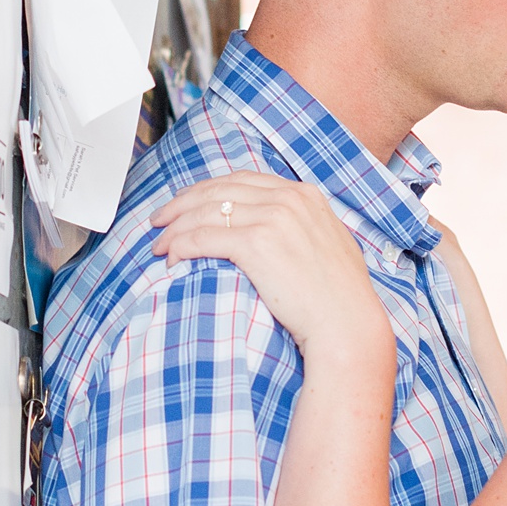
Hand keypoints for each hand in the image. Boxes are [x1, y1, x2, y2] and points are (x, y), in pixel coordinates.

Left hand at [150, 171, 390, 363]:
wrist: (347, 325)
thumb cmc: (338, 298)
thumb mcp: (326, 244)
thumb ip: (301, 226)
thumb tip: (272, 228)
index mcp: (304, 194)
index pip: (241, 180)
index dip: (207, 190)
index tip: (186, 204)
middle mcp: (288, 198)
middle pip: (218, 190)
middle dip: (182, 204)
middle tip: (159, 220)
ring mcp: (273, 218)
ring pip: (206, 212)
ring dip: (175, 228)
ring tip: (159, 245)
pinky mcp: (257, 244)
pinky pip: (204, 238)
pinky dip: (181, 246)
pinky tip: (172, 258)